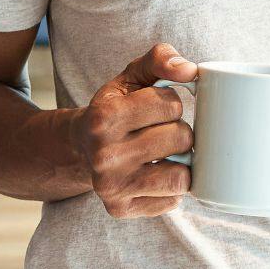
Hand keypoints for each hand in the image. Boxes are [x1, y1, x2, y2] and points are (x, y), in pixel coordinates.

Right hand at [68, 43, 197, 216]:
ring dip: (180, 162)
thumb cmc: (116, 108)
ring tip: (162, 154)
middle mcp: (104, 155)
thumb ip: (160, 59)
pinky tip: (153, 175)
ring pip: (182, 176)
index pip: (172, 105)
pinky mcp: (120, 209)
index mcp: (104, 116)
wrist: (79, 147)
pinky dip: (170, 188)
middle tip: (159, 132)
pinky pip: (172, 201)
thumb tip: (190, 70)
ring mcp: (111, 186)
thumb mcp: (131, 76)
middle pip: (181, 139)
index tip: (156, 108)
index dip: (171, 104)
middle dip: (178, 131)